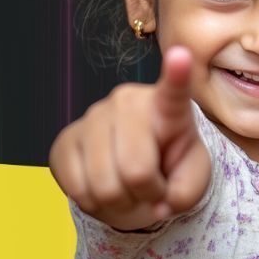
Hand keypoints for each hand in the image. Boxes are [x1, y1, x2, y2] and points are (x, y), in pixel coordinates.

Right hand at [48, 46, 211, 231]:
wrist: (136, 170)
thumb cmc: (170, 166)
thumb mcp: (192, 178)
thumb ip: (187, 191)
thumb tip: (160, 204)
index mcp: (167, 106)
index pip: (173, 89)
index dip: (177, 74)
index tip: (181, 54)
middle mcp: (127, 102)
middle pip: (136, 170)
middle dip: (146, 194)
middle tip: (151, 189)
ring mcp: (93, 116)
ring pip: (103, 186)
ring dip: (119, 203)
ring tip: (128, 188)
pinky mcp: (66, 139)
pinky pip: (76, 188)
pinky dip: (93, 202)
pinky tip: (103, 186)